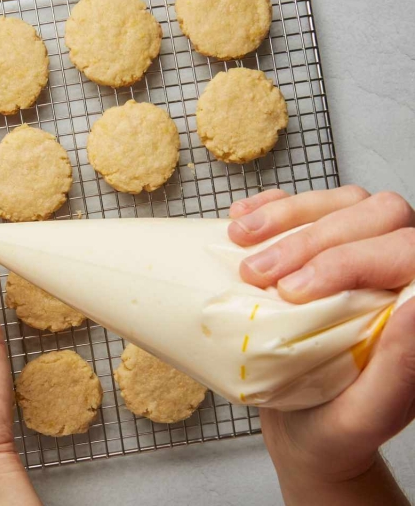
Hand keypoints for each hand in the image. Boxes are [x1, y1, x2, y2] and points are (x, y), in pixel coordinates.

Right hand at [229, 186, 414, 504]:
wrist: (304, 432)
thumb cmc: (336, 428)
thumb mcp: (367, 414)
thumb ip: (400, 365)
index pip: (406, 251)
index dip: (351, 259)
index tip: (293, 292)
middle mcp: (398, 275)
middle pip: (376, 214)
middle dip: (310, 237)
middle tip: (258, 275)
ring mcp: (360, 255)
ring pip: (341, 202)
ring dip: (286, 215)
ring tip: (238, 240)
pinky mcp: (320, 252)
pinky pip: (304, 207)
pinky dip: (270, 207)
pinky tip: (241, 222)